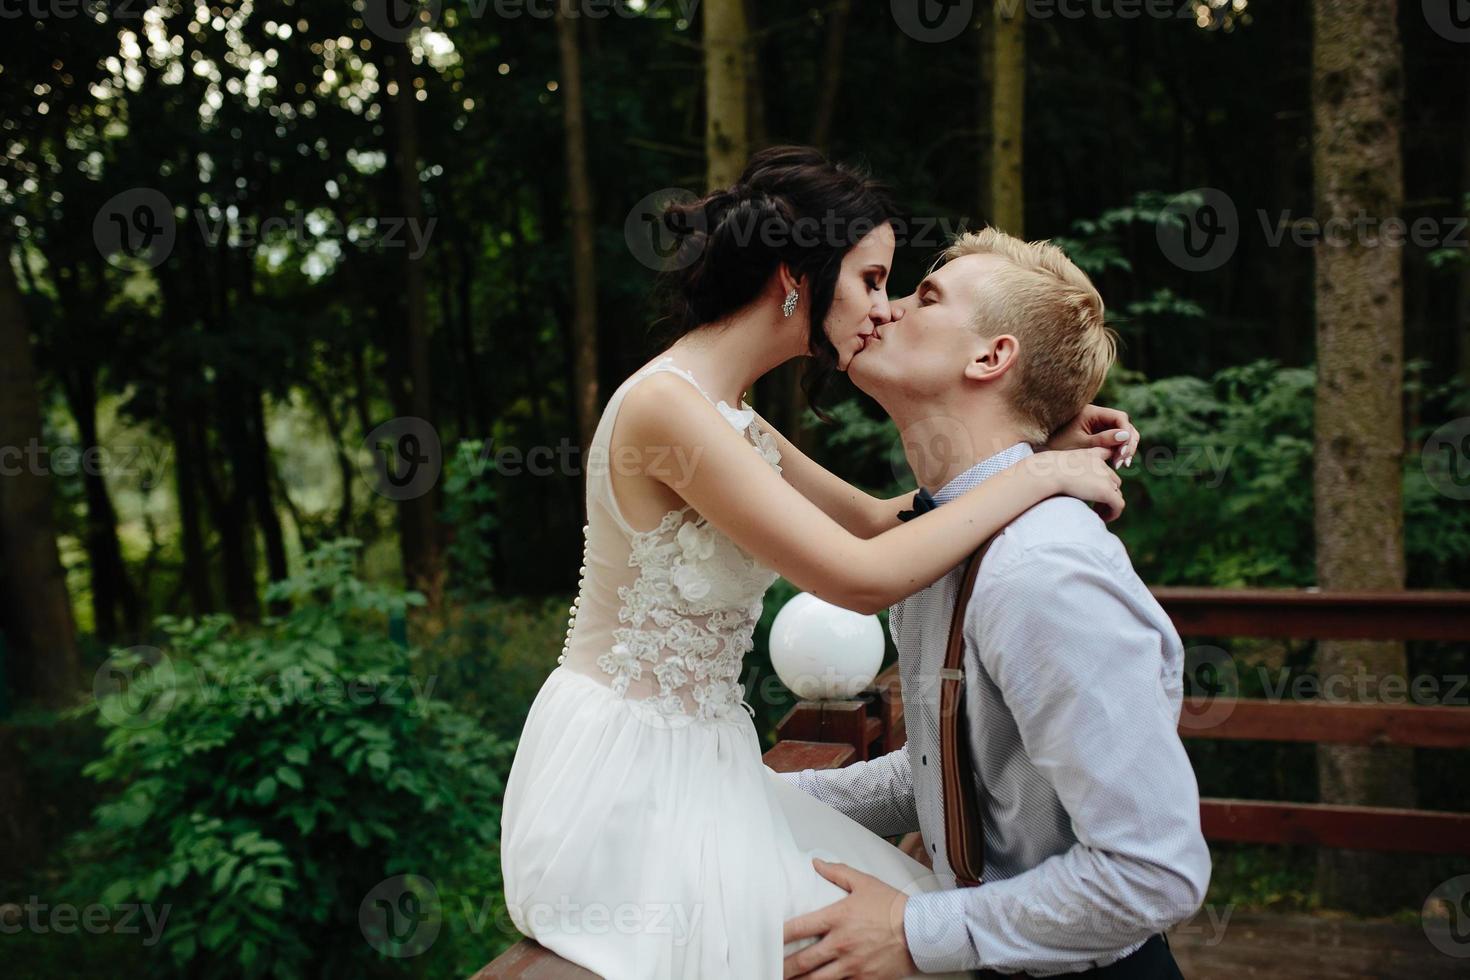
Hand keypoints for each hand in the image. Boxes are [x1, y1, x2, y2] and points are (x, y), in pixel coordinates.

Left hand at [782, 858, 917, 979]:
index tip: (767, 940)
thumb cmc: (893, 906)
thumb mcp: (864, 883)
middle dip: (783, 967)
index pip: (798, 928)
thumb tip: (816, 863)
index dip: (778, 936)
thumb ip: (837, 872)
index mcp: (837, 918)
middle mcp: (841, 944)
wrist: (921, 931)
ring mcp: (852, 966)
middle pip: (802, 961)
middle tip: (770, 969)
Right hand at [1025, 447, 1124, 521]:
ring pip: (1116, 493)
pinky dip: (1113, 514)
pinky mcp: (1107, 491)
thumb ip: (1062, 471)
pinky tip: (1102, 518)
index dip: (1105, 467)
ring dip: (1109, 504)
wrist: (1047, 472)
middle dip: (1107, 492)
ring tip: (1097, 513)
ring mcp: (1105, 477)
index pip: (1105, 454)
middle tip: (1094, 505)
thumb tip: (1055, 483)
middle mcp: (1100, 464)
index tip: (1100, 479)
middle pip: (1112, 480)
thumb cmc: (1043, 471)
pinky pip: (1118, 505)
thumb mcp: (1054, 465)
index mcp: (1089, 455)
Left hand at [1046, 404, 1138, 469]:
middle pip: (1124, 425)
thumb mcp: (1080, 444)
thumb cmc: (1056, 446)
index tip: (1122, 452)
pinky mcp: (1096, 435)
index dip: (1126, 435)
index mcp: (1092, 412)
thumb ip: (1103, 440)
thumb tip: (1125, 435)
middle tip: (1123, 462)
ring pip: (1121, 434)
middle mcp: (1097, 416)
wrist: (1041, 454)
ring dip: (1124, 448)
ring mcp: (1097, 425)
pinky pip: (1113, 441)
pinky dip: (1116, 451)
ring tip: (1119, 465)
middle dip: (1127, 443)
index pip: (1120, 418)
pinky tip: (1115, 464)